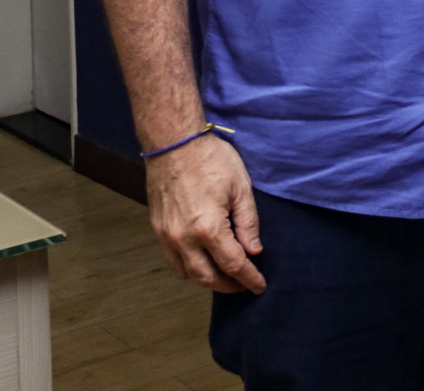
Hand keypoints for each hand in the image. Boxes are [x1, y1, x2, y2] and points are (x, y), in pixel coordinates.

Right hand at [146, 134, 263, 293]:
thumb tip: (254, 250)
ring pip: (186, 274)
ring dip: (207, 280)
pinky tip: (202, 263)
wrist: (173, 144)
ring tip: (225, 277)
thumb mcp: (241, 188)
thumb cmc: (210, 160)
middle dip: (228, 285)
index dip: (248, 278)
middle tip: (244, 285)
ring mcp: (166, 237)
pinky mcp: (157, 230)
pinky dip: (188, 270)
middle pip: (207, 277)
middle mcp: (183, 239)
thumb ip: (248, 223)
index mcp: (208, 229)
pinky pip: (172, 262)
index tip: (259, 286)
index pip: (233, 265)